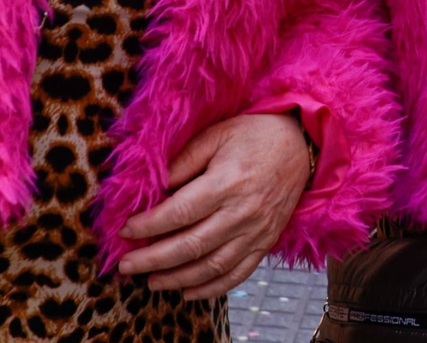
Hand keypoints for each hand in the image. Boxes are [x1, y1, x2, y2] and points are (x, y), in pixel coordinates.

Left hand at [116, 113, 310, 298]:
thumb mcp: (218, 133)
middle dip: (153, 259)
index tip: (125, 231)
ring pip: (211, 266)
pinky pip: (237, 274)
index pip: (180, 211)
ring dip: (178, 279)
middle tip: (126, 266)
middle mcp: (241, 212)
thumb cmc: (255, 134)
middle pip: (191, 245)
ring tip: (151, 281)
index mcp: (226, 182)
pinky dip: (211, 289)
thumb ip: (186, 159)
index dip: (149, 225)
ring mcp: (256, 231)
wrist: (301, 145)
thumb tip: (157, 185)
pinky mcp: (265, 243)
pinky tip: (188, 292)